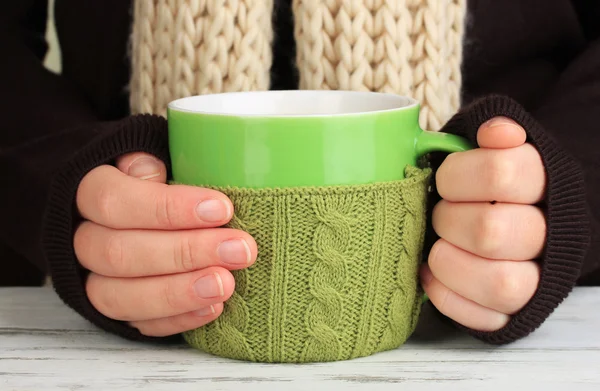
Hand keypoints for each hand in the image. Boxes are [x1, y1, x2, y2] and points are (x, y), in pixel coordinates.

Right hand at [74, 152, 256, 336]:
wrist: (133, 213)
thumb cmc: (152, 182)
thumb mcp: (150, 159)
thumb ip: (147, 163)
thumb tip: (152, 172)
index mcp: (87, 193)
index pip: (114, 201)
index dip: (168, 208)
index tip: (222, 209)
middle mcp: (83, 240)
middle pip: (120, 253)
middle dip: (185, 253)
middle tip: (239, 250)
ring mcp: (94, 280)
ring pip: (119, 296)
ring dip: (179, 292)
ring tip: (226, 284)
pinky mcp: (115, 311)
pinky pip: (137, 324)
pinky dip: (177, 319)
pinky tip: (213, 308)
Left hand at [421, 117, 545, 331]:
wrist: (508, 219)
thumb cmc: (485, 183)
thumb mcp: (490, 148)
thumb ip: (491, 134)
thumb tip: (496, 132)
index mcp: (546, 183)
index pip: (502, 172)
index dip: (458, 175)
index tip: (444, 179)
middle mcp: (550, 234)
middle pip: (492, 231)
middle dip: (448, 220)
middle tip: (439, 214)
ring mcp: (536, 279)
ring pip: (499, 283)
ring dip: (448, 261)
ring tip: (437, 246)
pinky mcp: (513, 313)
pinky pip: (483, 317)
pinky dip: (446, 294)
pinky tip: (431, 274)